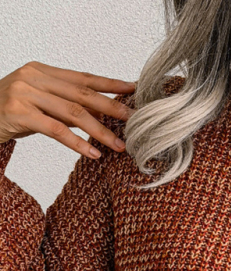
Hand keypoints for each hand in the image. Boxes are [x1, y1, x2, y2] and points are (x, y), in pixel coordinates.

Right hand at [0, 61, 136, 158]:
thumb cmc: (10, 113)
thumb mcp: (40, 104)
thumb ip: (66, 104)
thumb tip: (102, 111)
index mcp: (42, 71)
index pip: (83, 77)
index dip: (110, 84)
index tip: (133, 90)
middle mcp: (34, 77)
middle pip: (82, 94)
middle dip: (111, 108)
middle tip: (134, 121)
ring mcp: (25, 94)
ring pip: (73, 113)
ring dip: (100, 131)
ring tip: (119, 146)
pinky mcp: (19, 113)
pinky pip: (55, 130)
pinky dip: (77, 143)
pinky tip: (93, 154)